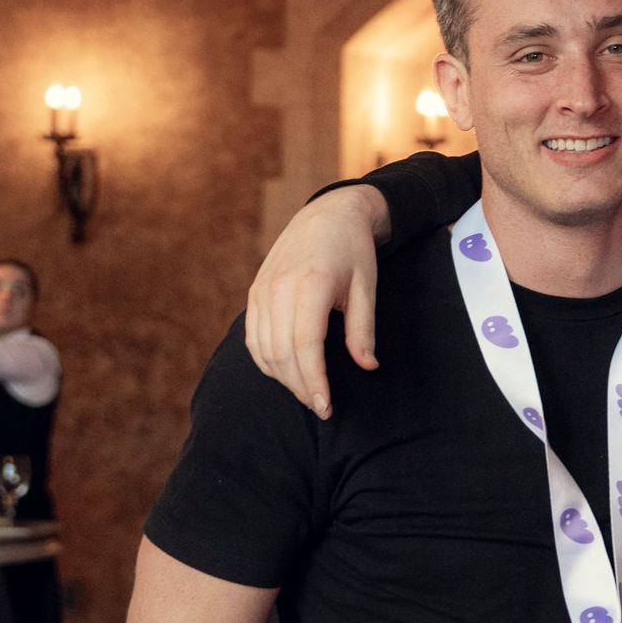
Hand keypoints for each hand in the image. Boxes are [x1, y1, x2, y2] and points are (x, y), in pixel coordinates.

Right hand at [246, 188, 391, 416]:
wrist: (327, 215)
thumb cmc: (353, 251)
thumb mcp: (366, 287)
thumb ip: (363, 329)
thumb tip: (367, 366)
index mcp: (310, 284)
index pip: (305, 346)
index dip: (313, 381)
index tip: (325, 407)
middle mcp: (278, 288)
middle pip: (281, 353)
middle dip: (300, 387)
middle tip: (321, 408)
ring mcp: (261, 290)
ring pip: (263, 349)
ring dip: (283, 378)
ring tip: (308, 392)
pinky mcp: (254, 293)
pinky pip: (253, 338)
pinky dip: (267, 361)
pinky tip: (287, 373)